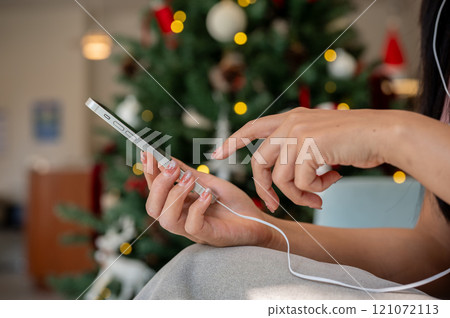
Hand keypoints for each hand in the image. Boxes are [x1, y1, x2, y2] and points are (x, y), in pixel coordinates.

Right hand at [141, 151, 272, 246]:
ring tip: (190, 179)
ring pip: (167, 219)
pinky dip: (197, 207)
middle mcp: (182, 218)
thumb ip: (189, 174)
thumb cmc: (234, 204)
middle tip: (171, 167)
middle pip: (153, 209)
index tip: (148, 153)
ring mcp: (193, 230)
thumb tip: (167, 158)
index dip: (149, 174)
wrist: (259, 221)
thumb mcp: (210, 183)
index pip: (155, 192)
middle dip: (158, 185)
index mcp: (180, 205)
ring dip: (175, 195)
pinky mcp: (209, 236)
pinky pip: (192, 226)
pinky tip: (207, 194)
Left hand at [212, 107, 390, 210]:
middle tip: (274, 206)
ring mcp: (299, 133)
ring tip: (318, 197)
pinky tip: (333, 181)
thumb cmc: (355, 140)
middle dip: (265, 190)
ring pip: (280, 178)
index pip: (253, 127)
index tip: (217, 154)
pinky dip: (314, 191)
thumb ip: (300, 149)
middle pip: (260, 162)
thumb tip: (286, 179)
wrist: (383, 133)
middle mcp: (291, 123)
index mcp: (291, 118)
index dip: (234, 141)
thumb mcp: (321, 139)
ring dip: (299, 195)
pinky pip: (300, 183)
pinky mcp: (309, 147)